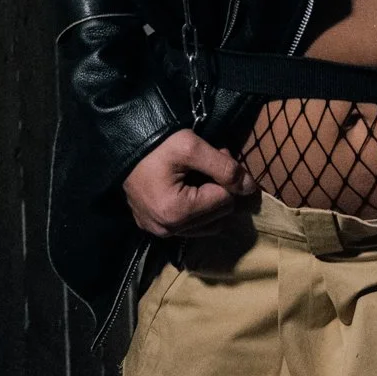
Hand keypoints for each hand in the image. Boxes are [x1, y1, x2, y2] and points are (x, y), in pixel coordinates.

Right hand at [122, 128, 256, 236]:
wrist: (125, 144)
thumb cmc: (158, 144)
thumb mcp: (193, 147)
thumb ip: (225, 168)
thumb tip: (251, 188)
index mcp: (177, 212)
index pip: (225, 201)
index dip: (227, 176)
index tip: (218, 154)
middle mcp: (168, 230)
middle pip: (219, 215)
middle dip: (221, 188)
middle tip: (211, 161)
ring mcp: (159, 232)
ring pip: (207, 225)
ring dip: (211, 200)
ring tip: (200, 174)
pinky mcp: (153, 228)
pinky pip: (189, 227)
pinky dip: (197, 209)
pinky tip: (188, 187)